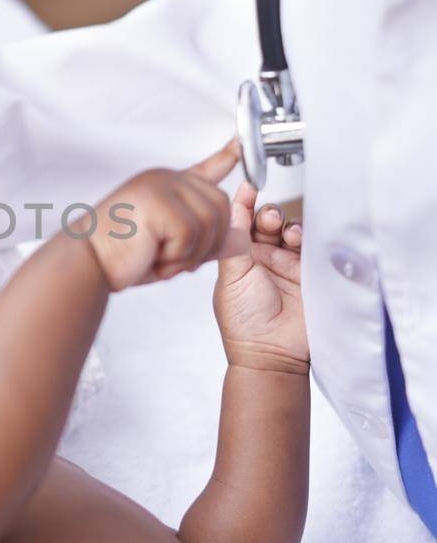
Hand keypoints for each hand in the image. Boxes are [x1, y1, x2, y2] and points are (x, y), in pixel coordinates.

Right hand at [87, 140, 244, 292]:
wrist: (86, 261)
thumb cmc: (120, 255)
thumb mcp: (170, 246)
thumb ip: (202, 238)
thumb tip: (238, 240)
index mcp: (165, 185)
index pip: (205, 169)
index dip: (226, 157)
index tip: (239, 145)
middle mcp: (166, 179)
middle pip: (221, 206)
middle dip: (209, 242)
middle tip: (178, 260)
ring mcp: (162, 186)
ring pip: (211, 222)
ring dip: (192, 253)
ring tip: (163, 260)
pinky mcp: (158, 202)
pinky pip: (191, 235)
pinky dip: (178, 257)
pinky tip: (154, 258)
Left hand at [213, 181, 308, 373]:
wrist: (272, 355)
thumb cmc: (243, 323)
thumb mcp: (231, 278)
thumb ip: (234, 241)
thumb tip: (233, 207)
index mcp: (240, 257)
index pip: (242, 222)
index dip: (245, 203)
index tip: (249, 186)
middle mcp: (264, 258)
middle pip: (269, 222)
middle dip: (269, 213)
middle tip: (268, 216)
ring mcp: (288, 264)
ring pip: (291, 231)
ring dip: (287, 224)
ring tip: (284, 230)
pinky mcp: (310, 273)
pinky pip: (312, 247)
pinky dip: (307, 238)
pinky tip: (299, 239)